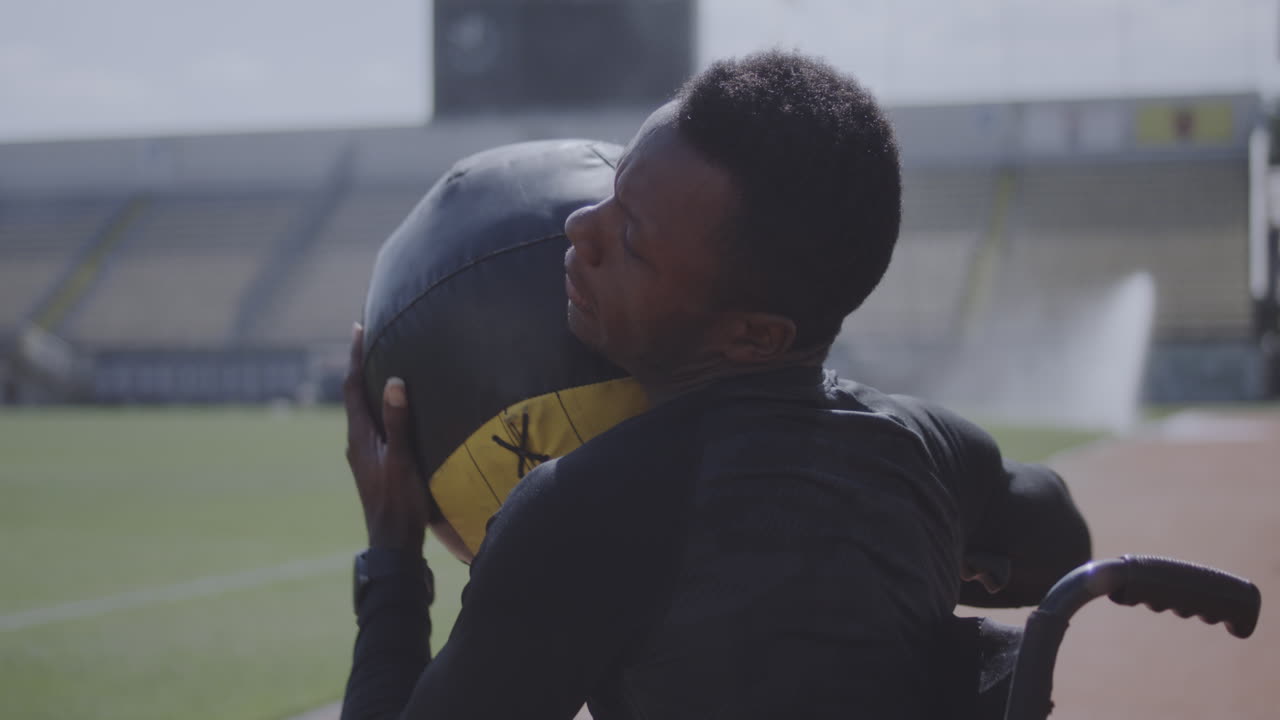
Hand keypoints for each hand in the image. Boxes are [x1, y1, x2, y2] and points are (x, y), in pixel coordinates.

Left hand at [344, 323, 427, 551]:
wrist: (392, 544)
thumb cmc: (399, 503)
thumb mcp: (402, 460)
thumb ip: (398, 422)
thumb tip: (392, 381)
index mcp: (359, 437)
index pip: (351, 386)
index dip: (354, 356)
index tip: (358, 327)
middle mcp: (356, 442)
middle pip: (353, 395)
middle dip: (360, 365)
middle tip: (369, 338)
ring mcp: (363, 455)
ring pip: (362, 411)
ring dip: (368, 386)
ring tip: (381, 365)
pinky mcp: (373, 464)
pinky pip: (372, 424)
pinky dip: (378, 406)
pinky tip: (393, 409)